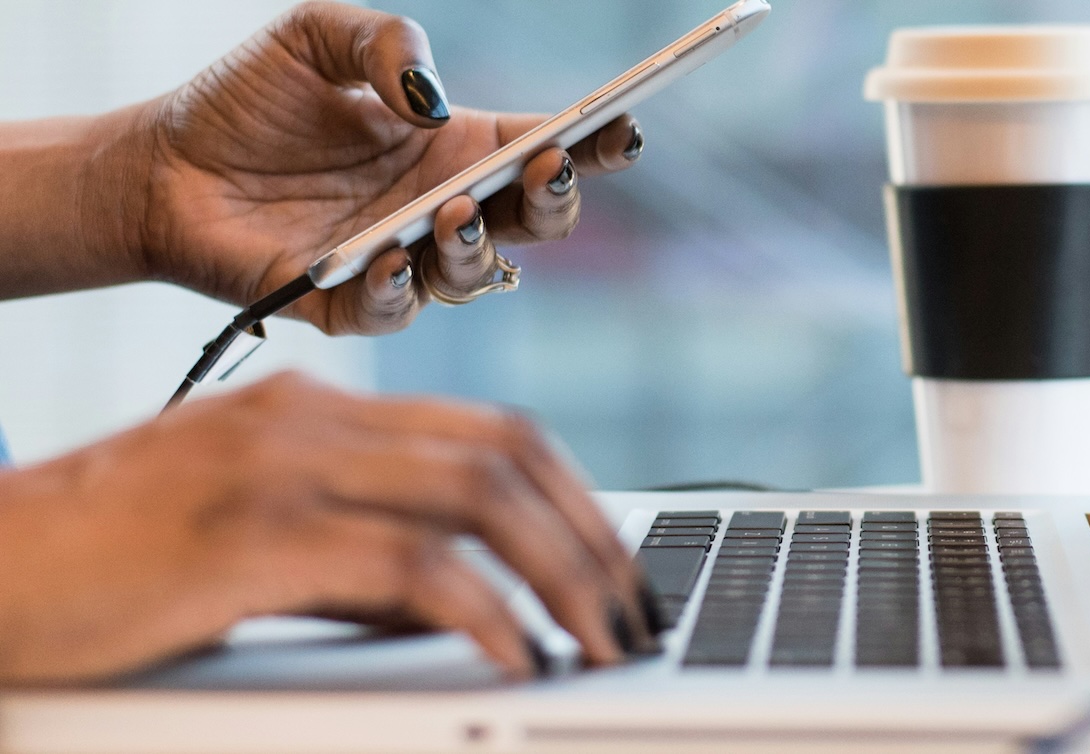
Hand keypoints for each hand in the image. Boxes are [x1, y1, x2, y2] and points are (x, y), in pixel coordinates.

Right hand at [0, 373, 658, 684]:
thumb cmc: (118, 560)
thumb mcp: (260, 536)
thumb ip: (363, 555)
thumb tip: (467, 601)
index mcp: (319, 410)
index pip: (490, 428)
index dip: (573, 495)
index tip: (614, 562)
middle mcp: (311, 419)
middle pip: (504, 452)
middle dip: (590, 536)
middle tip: (632, 610)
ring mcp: (282, 466)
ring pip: (476, 495)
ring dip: (561, 572)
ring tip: (601, 640)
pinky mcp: (250, 534)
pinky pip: (408, 564)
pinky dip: (482, 611)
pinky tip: (515, 655)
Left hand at [131, 2, 641, 334]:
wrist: (163, 165)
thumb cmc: (246, 101)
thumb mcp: (315, 36)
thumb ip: (385, 42)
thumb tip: (433, 99)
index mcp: (451, 147)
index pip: (542, 150)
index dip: (591, 144)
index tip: (624, 128)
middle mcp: (439, 208)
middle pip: (532, 222)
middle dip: (556, 202)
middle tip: (547, 170)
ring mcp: (402, 260)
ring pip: (475, 275)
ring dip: (477, 246)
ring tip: (451, 210)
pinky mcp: (350, 304)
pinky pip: (396, 311)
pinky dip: (402, 290)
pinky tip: (389, 257)